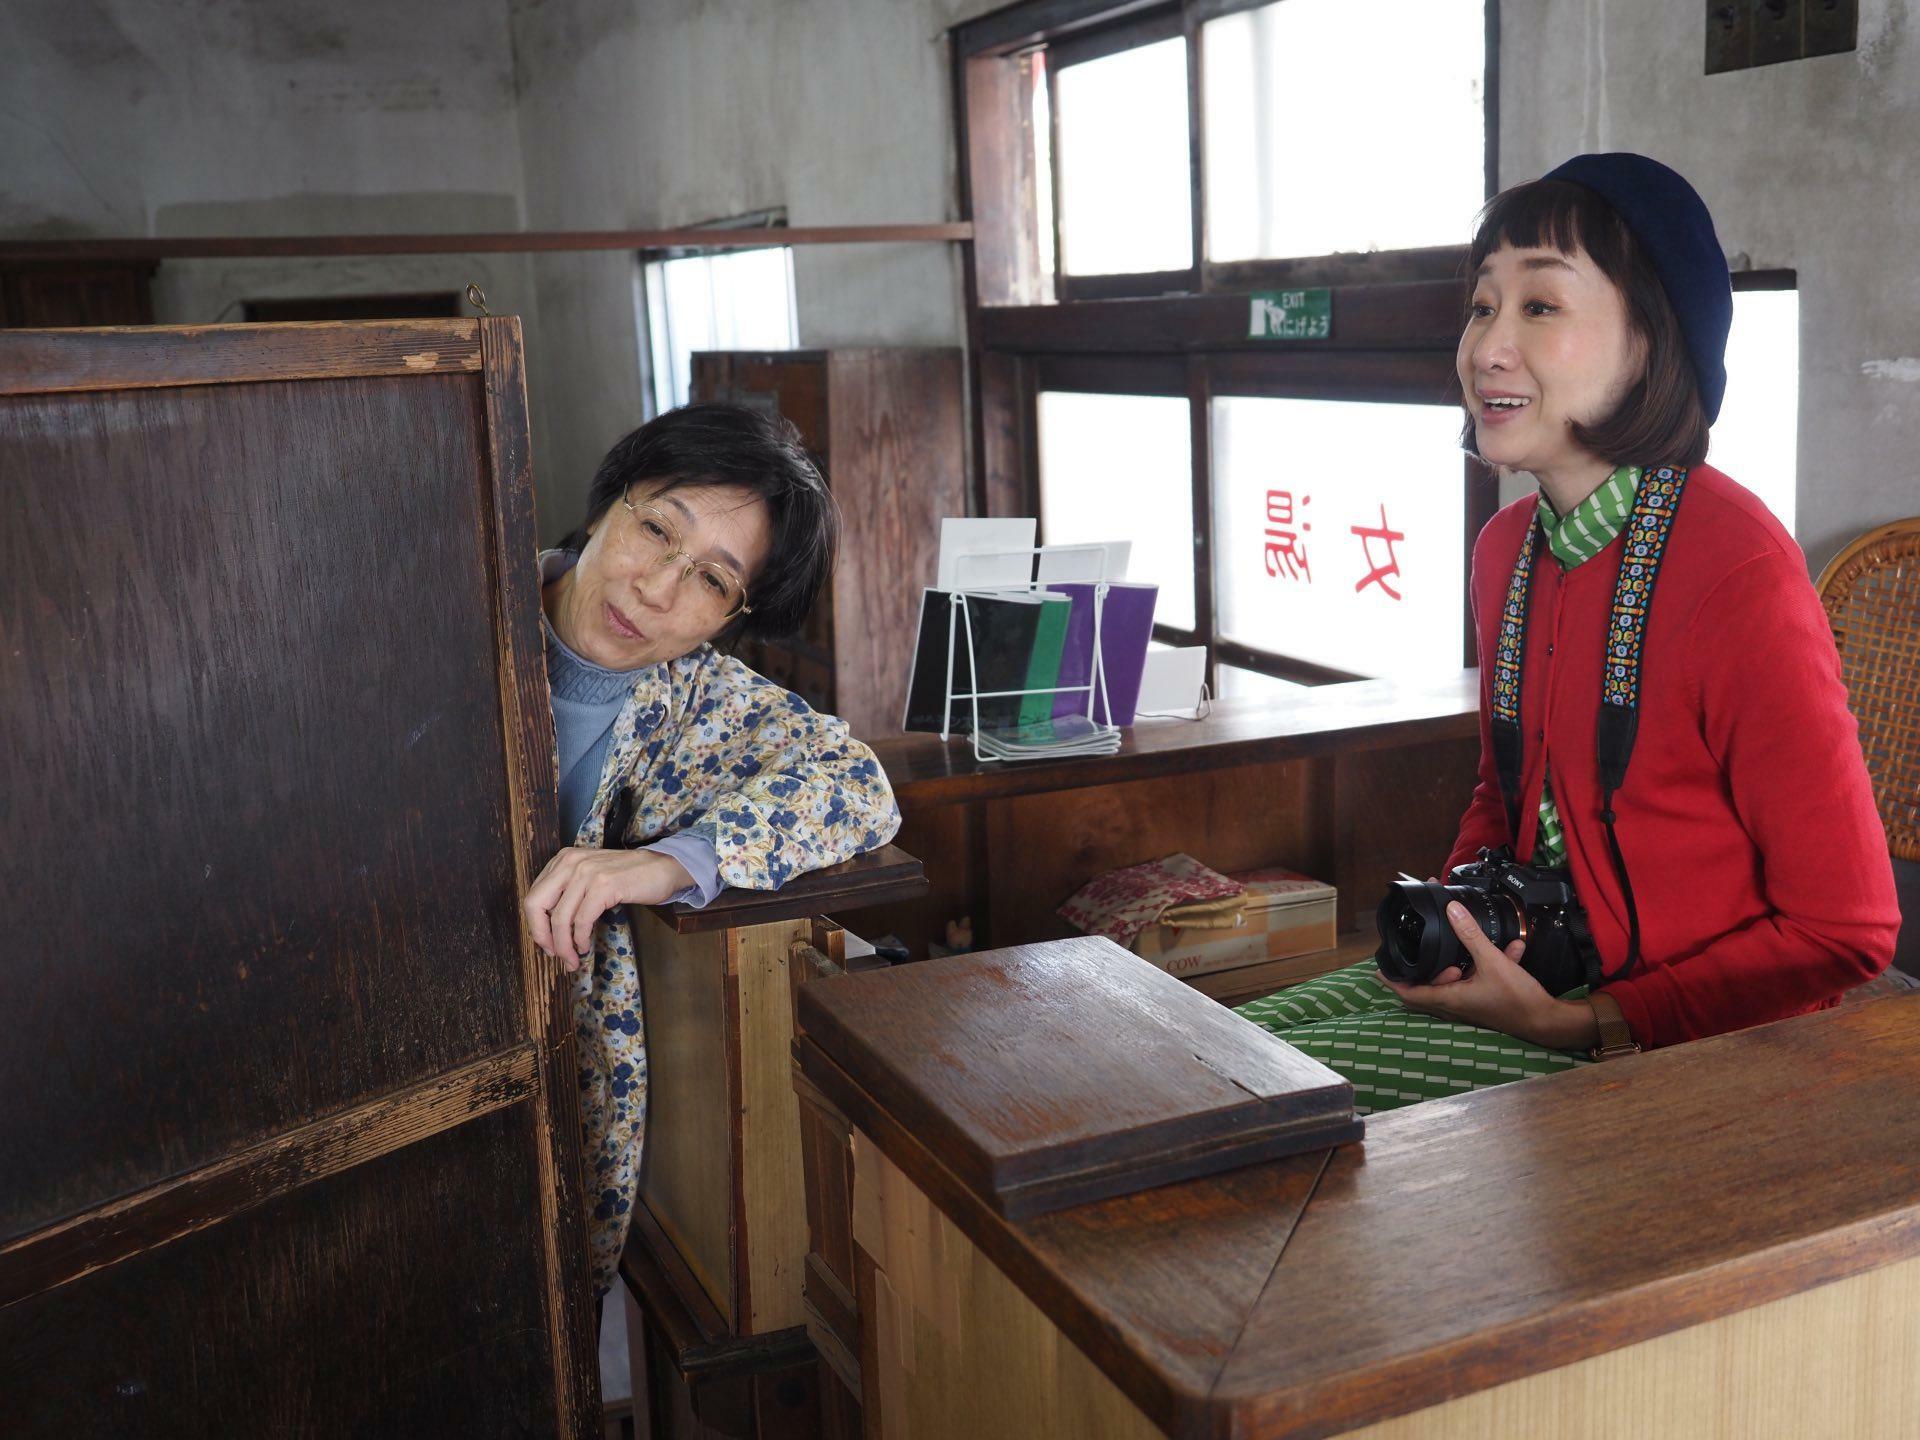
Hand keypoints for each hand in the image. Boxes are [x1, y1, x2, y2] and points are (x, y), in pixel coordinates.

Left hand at [522, 847, 695, 971]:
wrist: (663, 867)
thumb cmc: (628, 877)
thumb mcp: (590, 877)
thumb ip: (569, 894)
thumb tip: (548, 930)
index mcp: (563, 860)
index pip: (533, 896)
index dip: (536, 925)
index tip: (547, 944)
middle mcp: (571, 862)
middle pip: (536, 905)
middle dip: (541, 935)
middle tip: (553, 954)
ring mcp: (587, 872)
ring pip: (560, 918)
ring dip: (564, 946)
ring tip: (572, 959)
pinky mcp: (604, 886)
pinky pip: (582, 921)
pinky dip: (580, 939)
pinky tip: (585, 946)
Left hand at [1378, 900, 1595, 1049]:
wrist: (1548, 1022)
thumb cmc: (1517, 999)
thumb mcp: (1492, 961)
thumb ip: (1470, 935)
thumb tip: (1451, 910)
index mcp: (1449, 999)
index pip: (1409, 993)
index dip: (1392, 981)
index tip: (1379, 969)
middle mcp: (1456, 1005)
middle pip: (1427, 987)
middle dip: (1424, 968)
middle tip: (1426, 947)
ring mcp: (1472, 1004)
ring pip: (1454, 982)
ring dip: (1456, 964)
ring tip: (1464, 944)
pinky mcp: (1488, 1000)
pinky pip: (1482, 979)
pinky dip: (1488, 963)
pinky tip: (1512, 946)